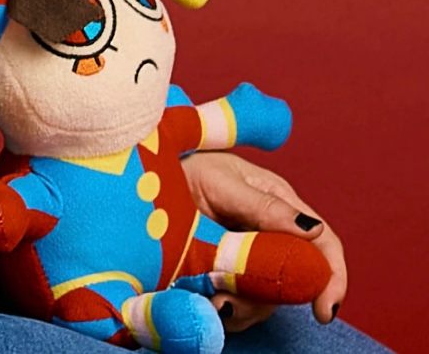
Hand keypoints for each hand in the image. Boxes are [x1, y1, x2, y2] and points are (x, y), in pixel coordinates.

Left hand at [182, 150, 346, 330]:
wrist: (146, 179)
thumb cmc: (185, 167)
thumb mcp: (222, 181)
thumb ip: (264, 207)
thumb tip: (313, 231)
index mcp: (279, 202)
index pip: (323, 243)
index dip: (331, 277)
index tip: (323, 311)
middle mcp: (272, 232)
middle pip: (297, 282)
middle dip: (270, 299)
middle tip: (229, 300)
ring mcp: (252, 257)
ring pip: (268, 300)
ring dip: (241, 305)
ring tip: (206, 291)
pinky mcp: (229, 276)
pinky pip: (240, 306)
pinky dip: (223, 309)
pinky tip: (202, 293)